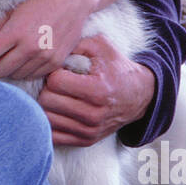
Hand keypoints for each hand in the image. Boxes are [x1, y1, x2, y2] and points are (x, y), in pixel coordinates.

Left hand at [0, 0, 94, 82]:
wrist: (73, 1)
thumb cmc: (38, 3)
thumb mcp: (10, 13)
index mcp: (14, 32)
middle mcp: (30, 47)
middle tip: (0, 53)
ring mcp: (44, 57)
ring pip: (16, 76)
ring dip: (12, 68)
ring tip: (17, 52)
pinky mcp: (55, 63)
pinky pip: (32, 76)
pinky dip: (27, 70)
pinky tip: (29, 56)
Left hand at [38, 35, 156, 145]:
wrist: (139, 96)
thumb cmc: (116, 68)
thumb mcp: (100, 46)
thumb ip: (75, 43)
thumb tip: (49, 49)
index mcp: (97, 90)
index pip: (55, 82)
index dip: (53, 72)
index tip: (60, 70)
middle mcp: (93, 114)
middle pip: (47, 101)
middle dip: (46, 88)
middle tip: (55, 83)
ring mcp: (89, 131)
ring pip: (46, 119)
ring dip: (46, 106)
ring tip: (56, 96)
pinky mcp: (86, 141)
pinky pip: (53, 136)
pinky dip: (50, 123)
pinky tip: (57, 111)